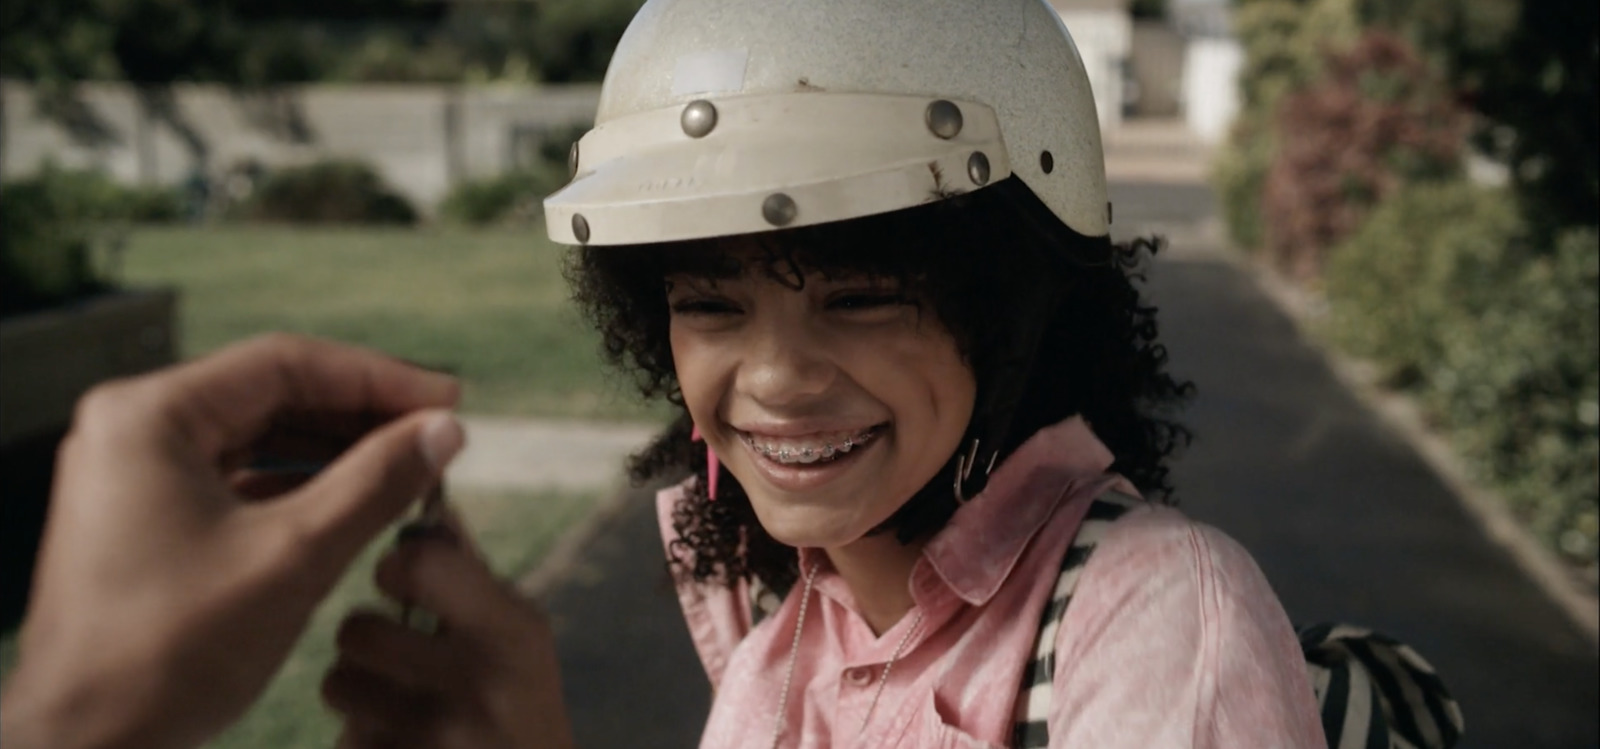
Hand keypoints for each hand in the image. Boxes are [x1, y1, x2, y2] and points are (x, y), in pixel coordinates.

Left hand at [0, 334, 463, 748]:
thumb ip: (376, 482)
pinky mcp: (144, 518)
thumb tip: (445, 432)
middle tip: (436, 433)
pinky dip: (300, 485)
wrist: (86, 744)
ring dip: (336, 451)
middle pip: (272, 394)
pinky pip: (237, 478)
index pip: (286, 364)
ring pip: (258, 437)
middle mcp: (133, 429)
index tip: (448, 399)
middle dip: (361, 415)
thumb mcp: (294, 556)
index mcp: (150, 415)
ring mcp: (133, 474)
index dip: (379, 378)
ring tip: (409, 467)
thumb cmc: (169, 651)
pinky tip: (357, 501)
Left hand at [322, 521, 574, 748]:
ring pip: (338, 685)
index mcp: (514, 630)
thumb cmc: (520, 702)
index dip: (394, 568)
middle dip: (363, 641)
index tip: (399, 580)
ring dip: (353, 692)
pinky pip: (345, 741)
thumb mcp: (515, 635)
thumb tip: (431, 503)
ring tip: (393, 702)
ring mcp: (446, 738)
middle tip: (392, 653)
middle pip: (358, 631)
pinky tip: (400, 744)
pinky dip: (360, 741)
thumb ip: (469, 571)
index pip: (419, 563)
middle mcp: (483, 682)